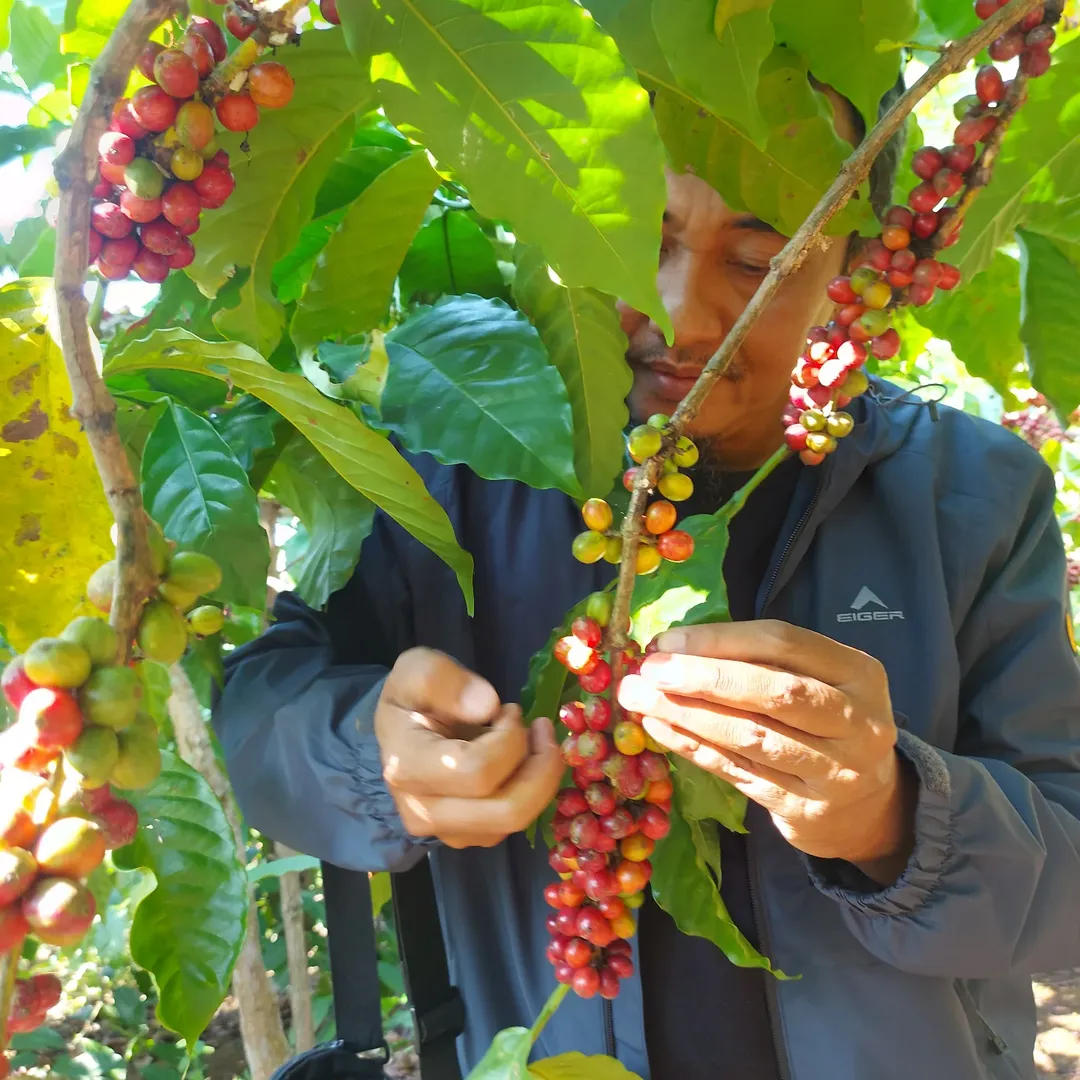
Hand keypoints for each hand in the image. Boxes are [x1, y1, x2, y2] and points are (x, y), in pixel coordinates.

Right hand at [375, 648, 562, 849]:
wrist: (401, 731)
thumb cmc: (412, 699)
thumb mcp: (417, 669)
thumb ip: (444, 681)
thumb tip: (487, 706)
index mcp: (407, 767)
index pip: (476, 770)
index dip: (509, 739)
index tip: (511, 710)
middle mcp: (424, 811)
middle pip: (506, 809)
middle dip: (541, 767)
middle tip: (543, 728)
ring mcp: (447, 831)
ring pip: (515, 820)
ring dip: (539, 778)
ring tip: (533, 739)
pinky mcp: (468, 836)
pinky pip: (514, 824)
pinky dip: (531, 791)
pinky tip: (522, 761)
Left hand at [618, 621, 916, 883]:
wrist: (865, 804)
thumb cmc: (824, 721)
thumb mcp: (815, 679)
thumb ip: (759, 659)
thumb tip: (674, 646)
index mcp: (859, 674)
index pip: (785, 644)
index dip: (722, 639)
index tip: (668, 640)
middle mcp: (855, 722)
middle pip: (775, 692)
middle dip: (705, 678)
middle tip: (650, 669)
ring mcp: (833, 771)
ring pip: (752, 737)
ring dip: (688, 715)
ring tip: (639, 697)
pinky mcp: (802, 807)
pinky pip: (738, 772)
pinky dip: (694, 748)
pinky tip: (659, 727)